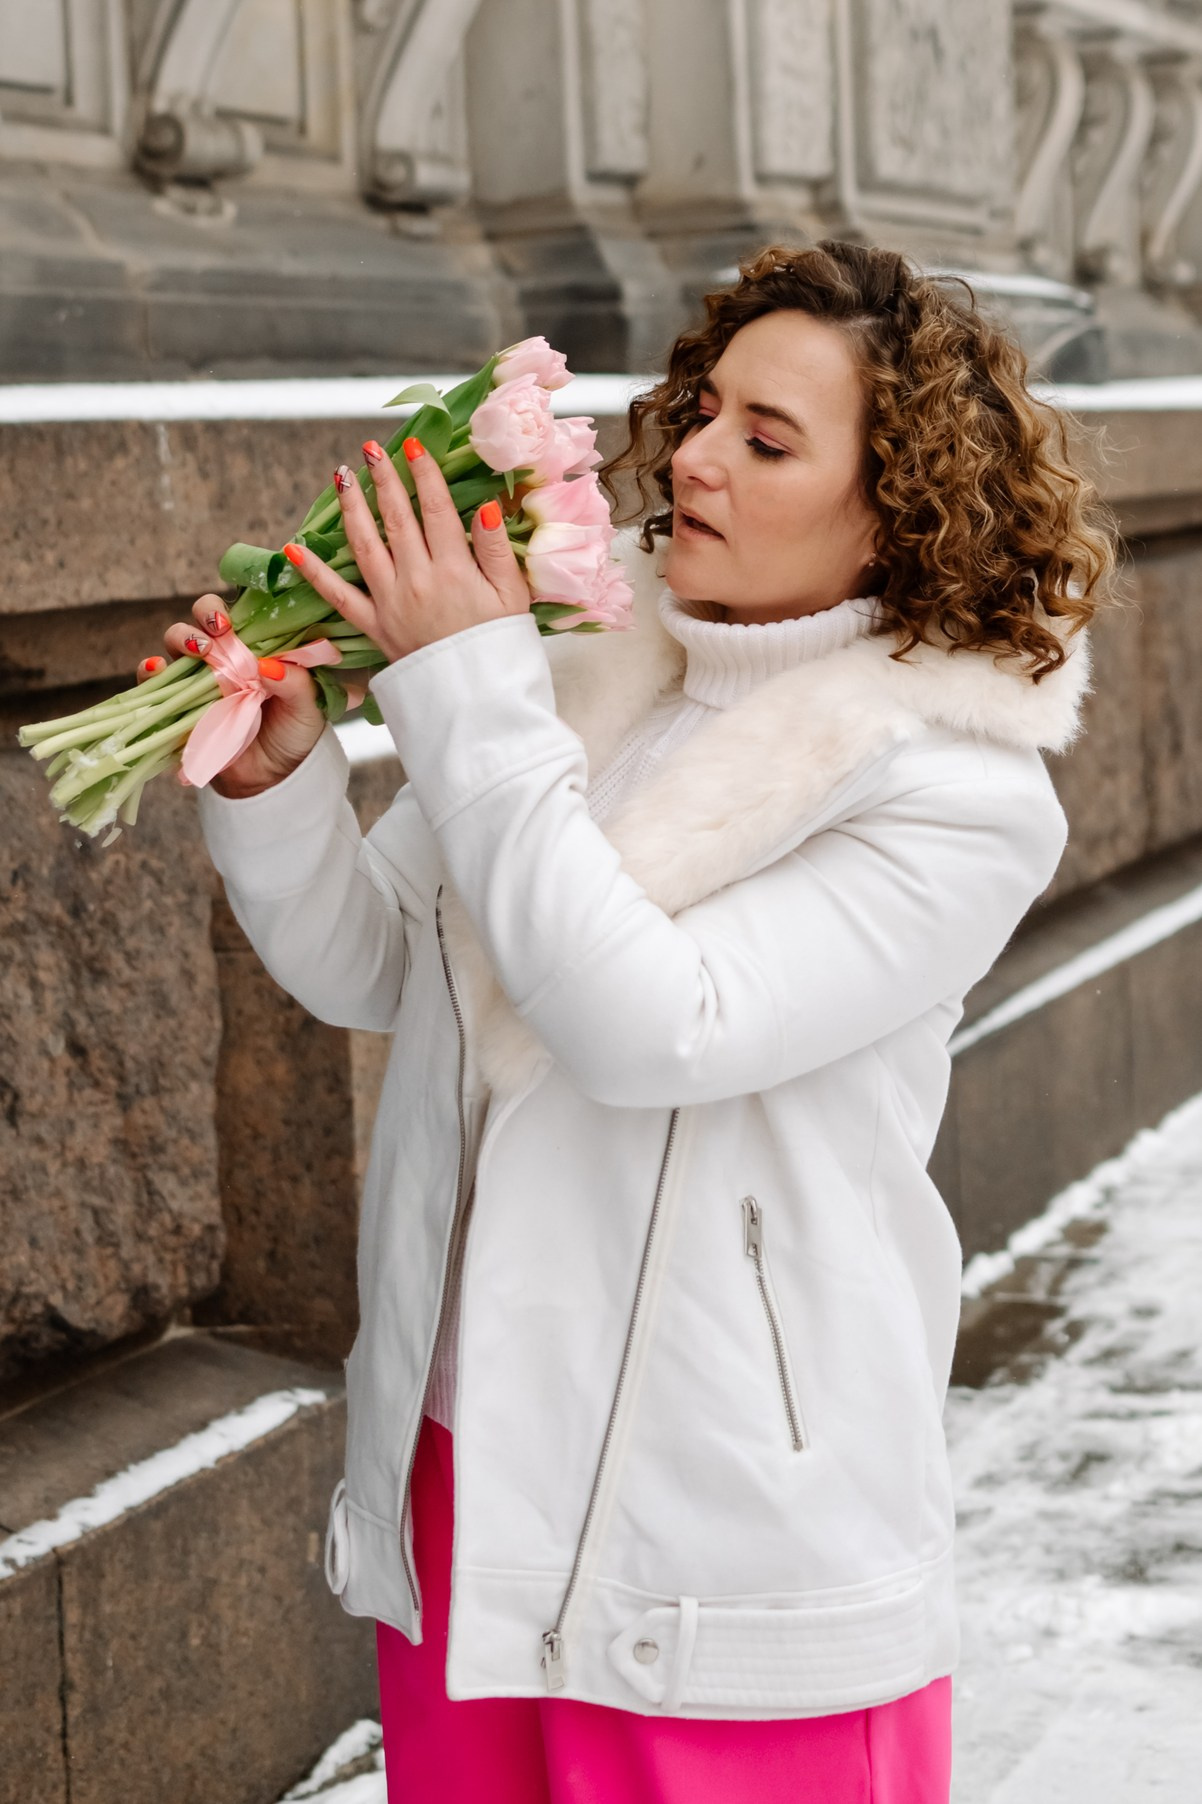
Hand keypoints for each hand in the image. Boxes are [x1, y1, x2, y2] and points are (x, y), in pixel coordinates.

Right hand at [137, 597, 332, 797]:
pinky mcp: (178, 704)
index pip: (236, 613)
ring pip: (175, 642)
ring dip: (181, 639)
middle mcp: (222, 657)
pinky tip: (155, 670)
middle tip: (216, 634)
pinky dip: (149, 673)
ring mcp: (197, 679)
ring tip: (197, 653)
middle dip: (202, 616)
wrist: (273, 778)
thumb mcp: (308, 708)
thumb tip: (268, 665)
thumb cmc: (293, 734)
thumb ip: (297, 683)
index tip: (229, 622)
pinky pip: (154, 684)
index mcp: (254, 648)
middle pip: (200, 619)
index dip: (227, 608)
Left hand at [280, 437, 529, 663]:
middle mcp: (417, 580)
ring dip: (351, 508)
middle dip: (383, 479)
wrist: (476, 702)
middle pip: (396, 519)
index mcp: (455, 570)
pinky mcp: (374, 626)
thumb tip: (486, 504)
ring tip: (340, 477)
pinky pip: (339, 597)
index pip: (436, 509)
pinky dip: (315, 573)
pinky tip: (295, 549)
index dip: (424, 473)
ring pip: (364, 545)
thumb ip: (497, 549)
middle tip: (371, 450)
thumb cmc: (499, 648)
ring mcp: (390, 602)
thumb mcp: (513, 598)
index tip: (413, 444)